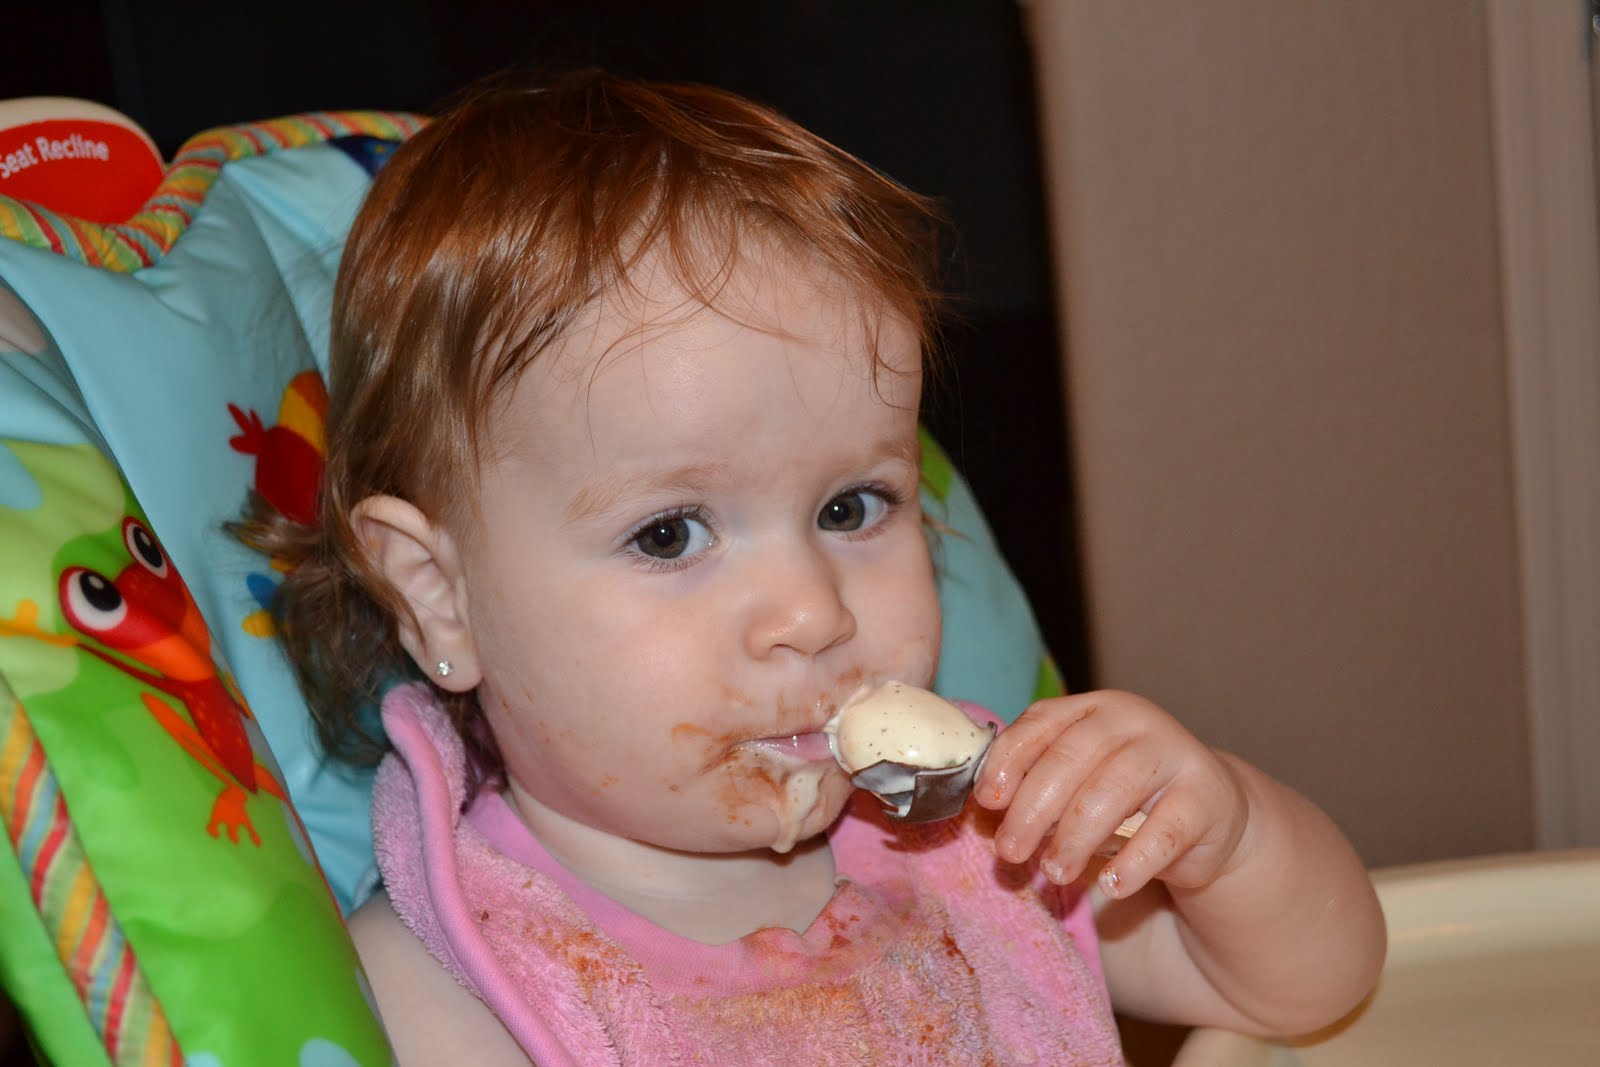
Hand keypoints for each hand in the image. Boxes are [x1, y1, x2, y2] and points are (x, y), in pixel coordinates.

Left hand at [975, 690, 1249, 898]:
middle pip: (1071, 758)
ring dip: (1075, 837)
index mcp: (1092, 708)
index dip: (1009, 761)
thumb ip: (1036, 785)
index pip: (1041, 723)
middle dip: (1033, 809)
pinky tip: (1113, 887)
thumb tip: (984, 815)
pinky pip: (1165, 832)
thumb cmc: (1123, 796)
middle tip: (1010, 853)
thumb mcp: (1077, 781)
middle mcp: (1133, 720)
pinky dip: (1135, 862)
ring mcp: (1173, 754)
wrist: (1207, 812)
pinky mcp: (1204, 798)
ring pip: (1113, 791)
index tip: (988, 802)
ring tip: (1055, 873)